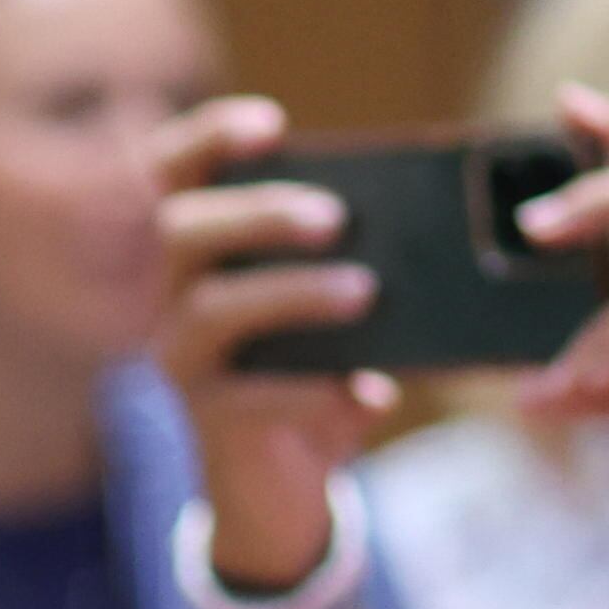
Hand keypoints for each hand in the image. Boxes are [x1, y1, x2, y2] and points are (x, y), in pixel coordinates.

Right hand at [150, 97, 399, 584]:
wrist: (286, 484)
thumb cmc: (317, 372)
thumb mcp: (334, 311)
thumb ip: (359, 263)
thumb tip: (437, 223)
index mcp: (199, 254)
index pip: (171, 176)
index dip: (207, 140)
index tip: (271, 124)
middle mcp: (171, 298)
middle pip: (183, 229)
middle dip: (260, 214)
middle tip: (338, 218)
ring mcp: (183, 360)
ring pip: (213, 306)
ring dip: (291, 292)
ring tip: (364, 293)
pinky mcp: (210, 419)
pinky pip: (249, 394)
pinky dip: (307, 389)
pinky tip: (362, 391)